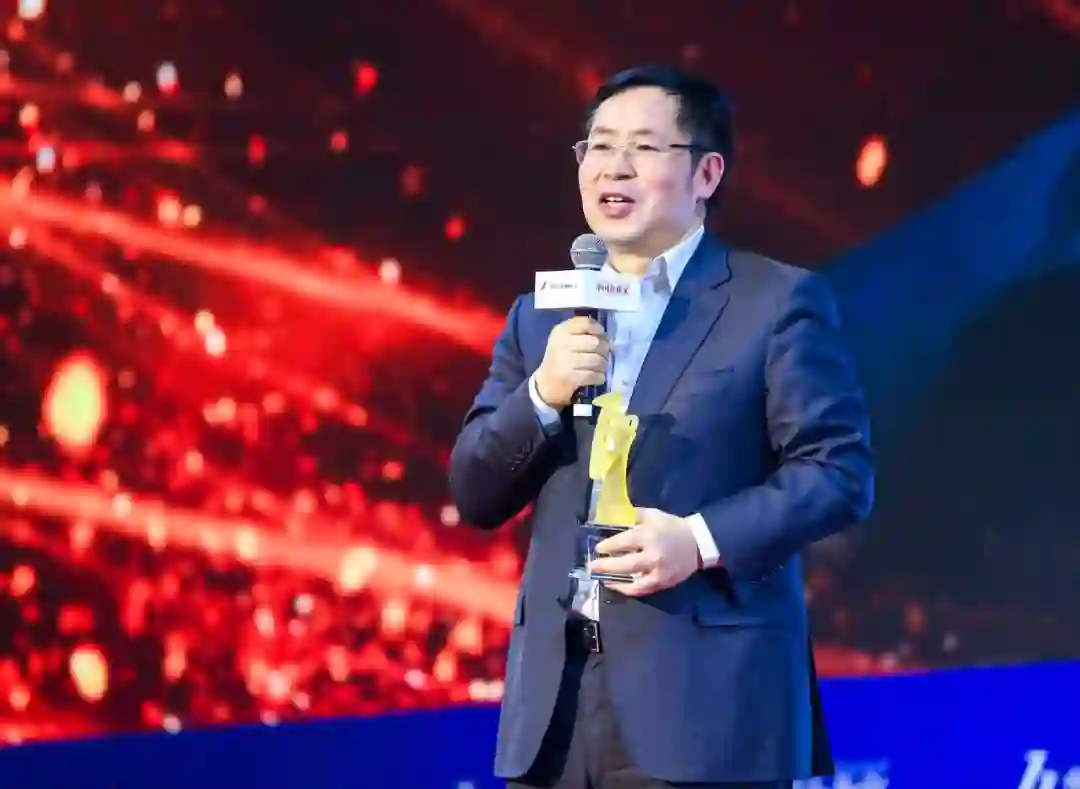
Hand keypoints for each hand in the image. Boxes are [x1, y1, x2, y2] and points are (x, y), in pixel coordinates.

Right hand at [534, 316, 609, 408]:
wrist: (547, 383)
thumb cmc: (561, 358)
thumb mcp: (565, 339)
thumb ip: (583, 332)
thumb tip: (606, 337)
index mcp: (561, 331)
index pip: (586, 323)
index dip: (598, 329)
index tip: (602, 337)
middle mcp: (562, 343)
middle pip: (595, 342)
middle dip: (604, 350)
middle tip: (603, 355)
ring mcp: (565, 360)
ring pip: (597, 360)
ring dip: (603, 365)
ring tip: (600, 367)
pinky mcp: (569, 377)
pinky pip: (594, 375)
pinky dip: (599, 377)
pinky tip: (597, 377)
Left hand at [588, 508, 703, 596]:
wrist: (698, 543)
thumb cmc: (673, 527)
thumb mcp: (654, 515)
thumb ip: (634, 515)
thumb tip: (616, 516)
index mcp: (649, 535)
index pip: (622, 542)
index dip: (608, 546)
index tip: (598, 548)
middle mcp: (652, 555)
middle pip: (624, 564)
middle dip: (605, 566)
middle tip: (591, 566)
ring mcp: (658, 572)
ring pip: (632, 581)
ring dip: (613, 580)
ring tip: (601, 578)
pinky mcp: (663, 583)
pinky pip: (642, 589)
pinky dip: (628, 589)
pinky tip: (618, 585)